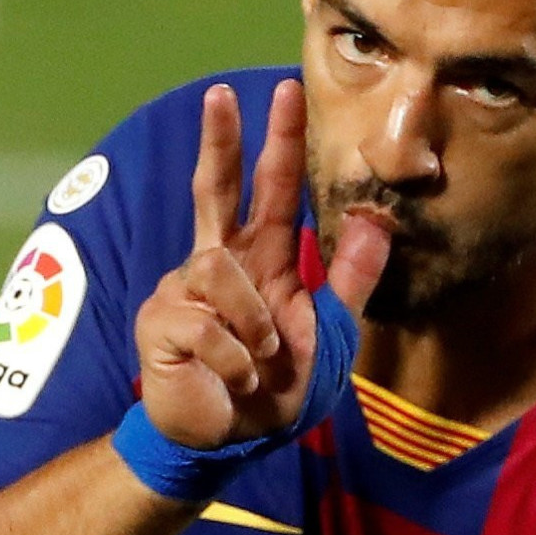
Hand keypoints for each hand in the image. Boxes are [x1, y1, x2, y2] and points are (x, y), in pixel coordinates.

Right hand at [130, 81, 391, 454]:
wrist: (229, 444)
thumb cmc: (275, 391)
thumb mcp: (328, 338)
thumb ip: (347, 281)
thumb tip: (374, 222)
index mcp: (261, 262)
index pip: (270, 190)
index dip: (277, 143)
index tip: (284, 90)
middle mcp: (218, 263)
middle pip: (214, 188)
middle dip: (219, 141)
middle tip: (222, 94)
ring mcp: (183, 290)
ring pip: (221, 273)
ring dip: (253, 327)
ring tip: (257, 365)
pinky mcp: (160, 323)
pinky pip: (207, 326)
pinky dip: (234, 361)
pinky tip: (234, 381)